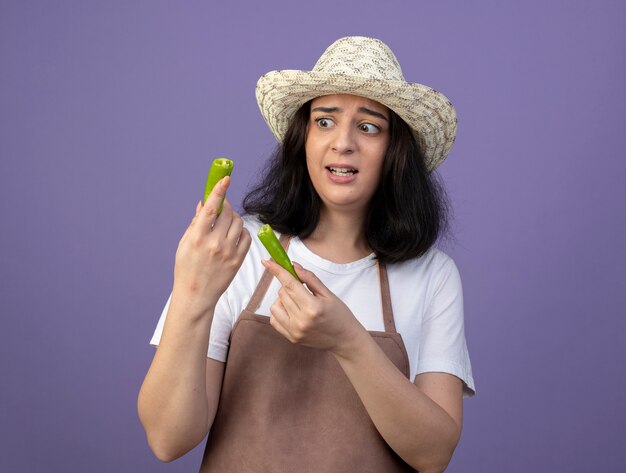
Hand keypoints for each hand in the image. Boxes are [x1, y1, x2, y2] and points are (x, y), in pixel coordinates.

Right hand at [172, 176, 250, 317]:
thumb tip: (205, 203)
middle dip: (225, 207)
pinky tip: (232, 236)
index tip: (226, 179)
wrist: (196, 295)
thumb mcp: (184, 244)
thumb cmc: (186, 268)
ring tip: (224, 225)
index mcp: (197, 237)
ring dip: (233, 218)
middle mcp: (214, 243)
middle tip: (221, 208)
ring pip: (238, 223)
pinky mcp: (238, 260)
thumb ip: (196, 223)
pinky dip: (241, 232)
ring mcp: (228, 252)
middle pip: (227, 213)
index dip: (219, 191)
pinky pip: (246, 236)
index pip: (211, 208)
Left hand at [263, 259, 364, 356]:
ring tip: (298, 303)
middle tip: (302, 289)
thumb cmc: (340, 315)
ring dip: (283, 300)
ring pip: (275, 306)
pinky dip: (280, 312)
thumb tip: (294, 266)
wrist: (345, 340)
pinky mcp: (291, 338)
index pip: (290, 284)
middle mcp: (301, 321)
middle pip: (282, 293)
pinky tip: (292, 312)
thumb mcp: (329, 294)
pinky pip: (274, 319)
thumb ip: (310, 279)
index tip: (267, 262)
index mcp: (313, 307)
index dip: (277, 270)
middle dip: (289, 286)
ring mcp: (295, 331)